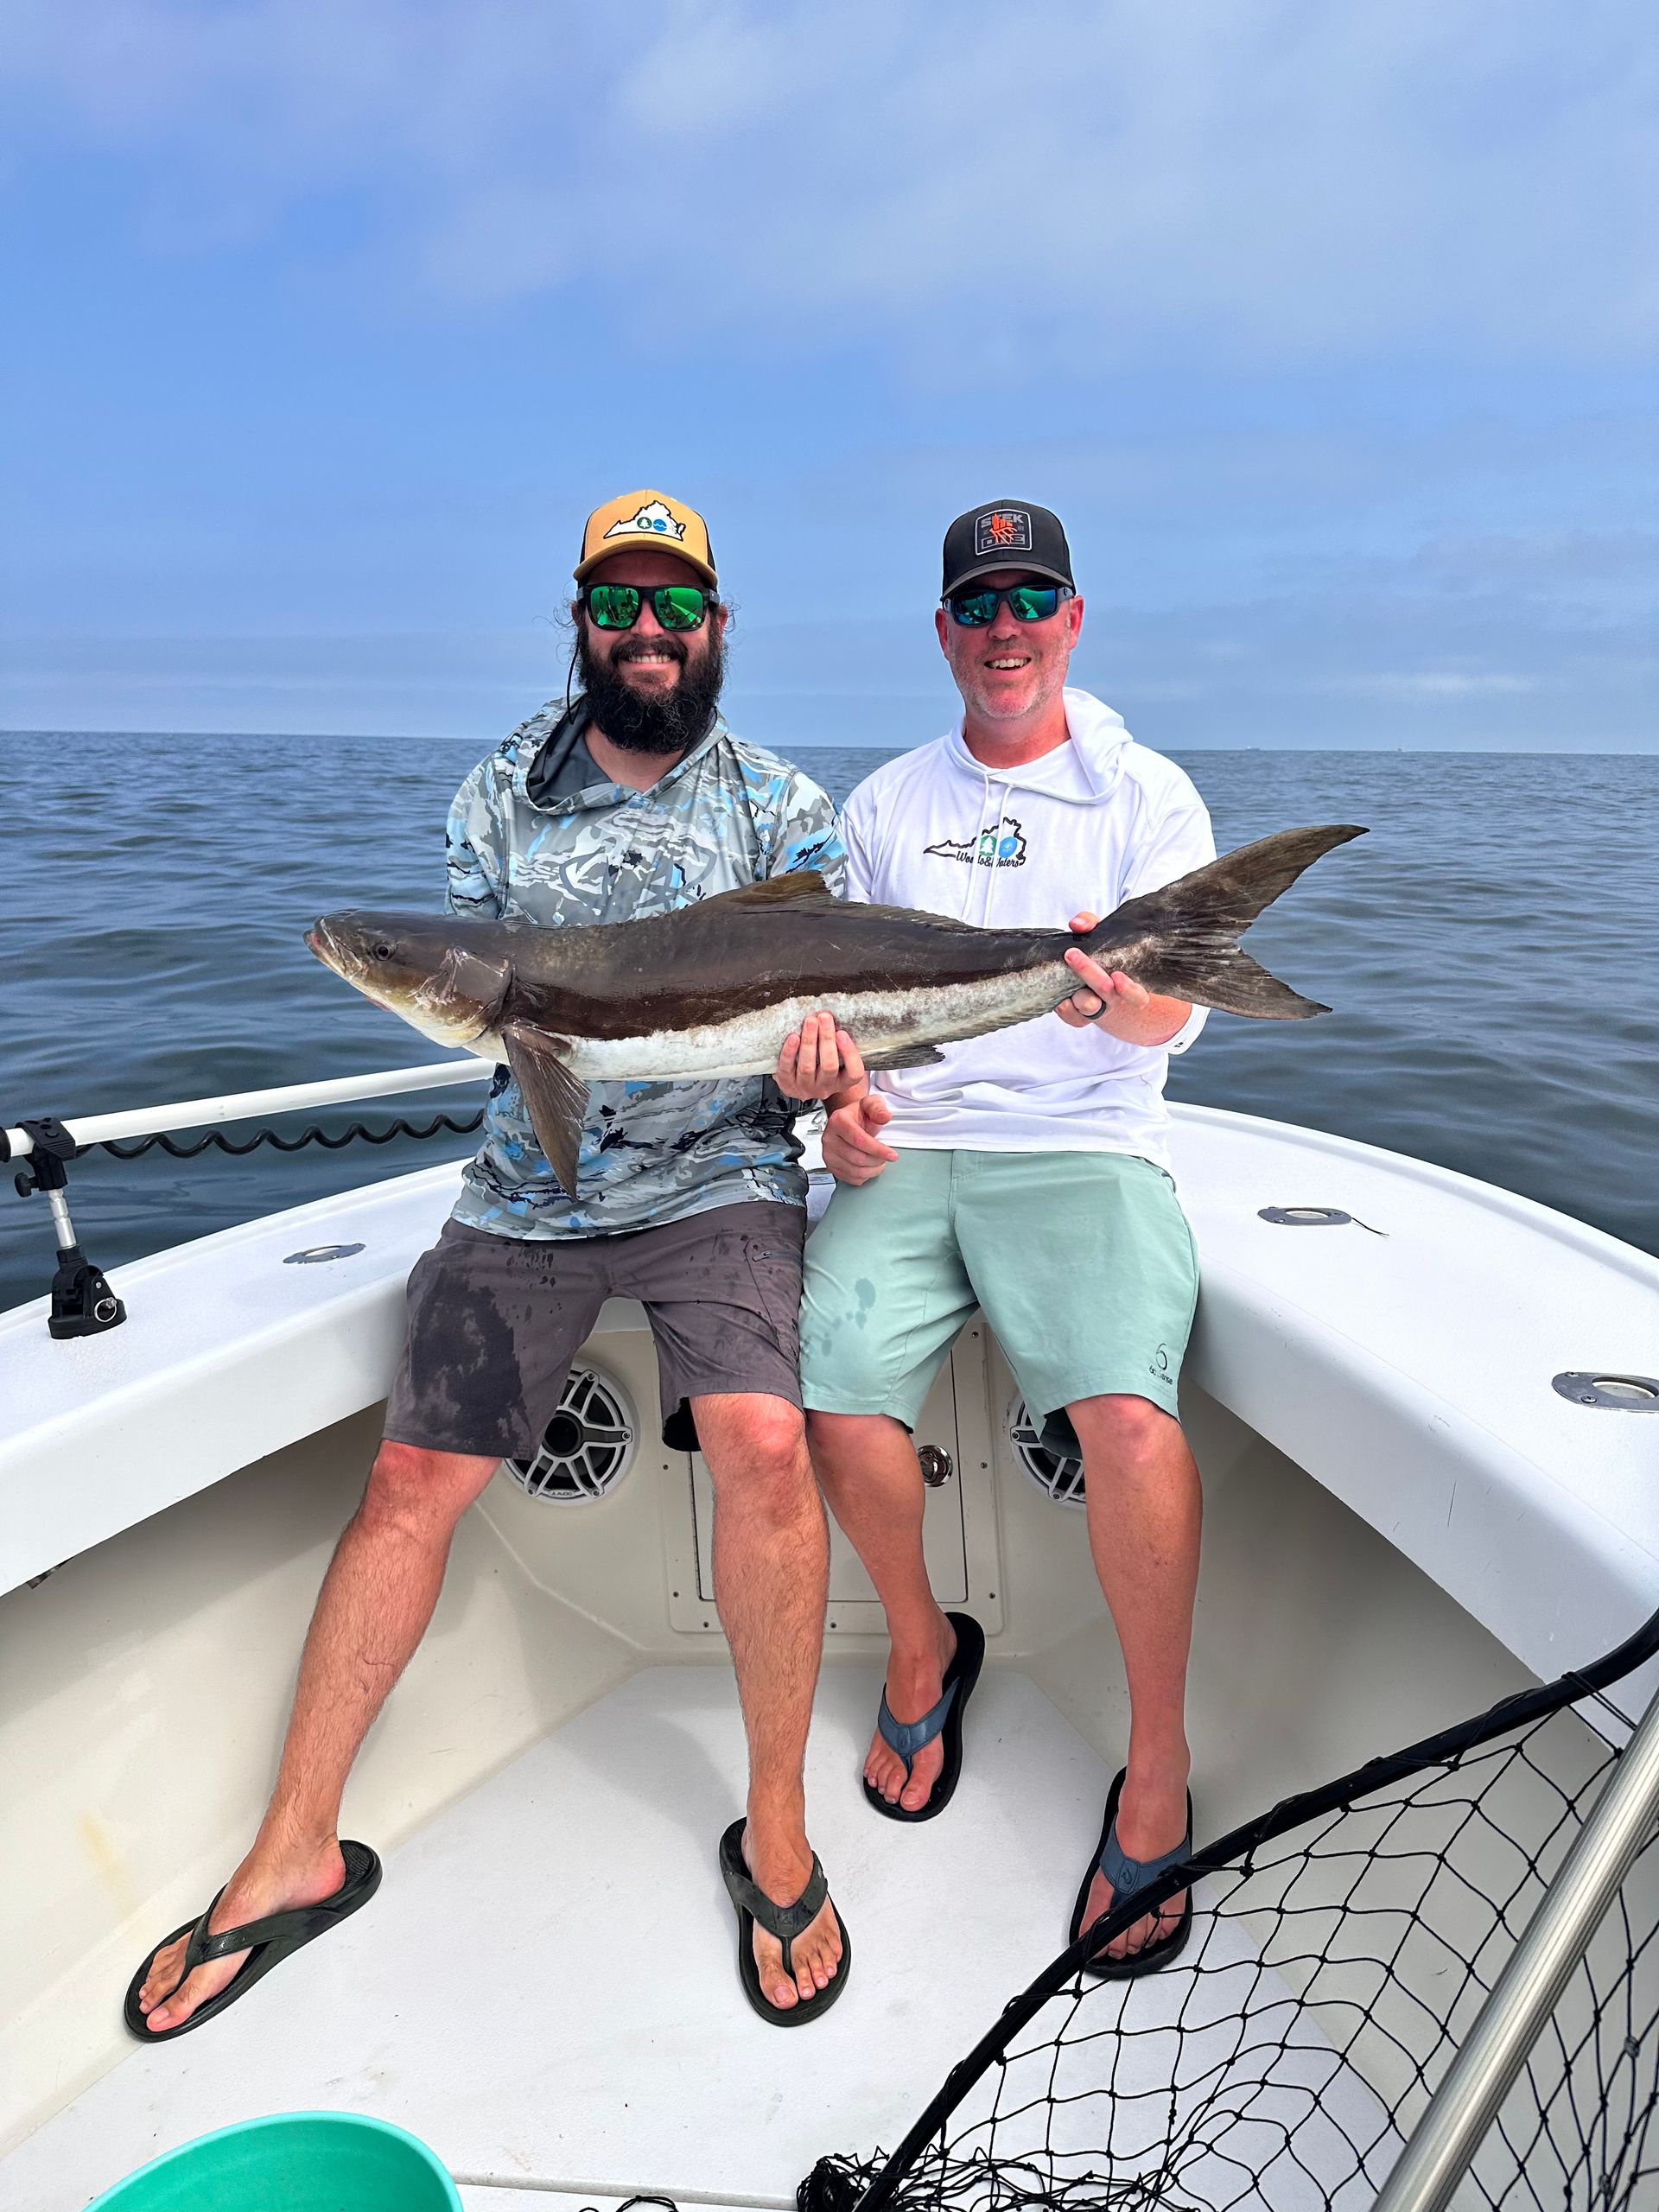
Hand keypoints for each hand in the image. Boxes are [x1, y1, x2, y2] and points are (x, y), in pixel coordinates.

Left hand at [775, 1011, 866, 1102]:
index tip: (842, 1033)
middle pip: (829, 1066)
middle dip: (826, 1039)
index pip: (854, 1072)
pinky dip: (789, 1052)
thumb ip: (839, 1041)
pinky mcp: (787, 1085)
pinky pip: (786, 1069)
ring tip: (810, 1021)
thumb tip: (833, 1015)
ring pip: (808, 1067)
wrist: (798, 1080)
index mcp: (843, 1081)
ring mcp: (806, 1088)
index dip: (849, 1053)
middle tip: (824, 1018)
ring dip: (809, 1041)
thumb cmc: (821, 1061)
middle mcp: (826, 1087)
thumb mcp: (836, 1056)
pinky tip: (793, 1037)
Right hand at [821, 1090, 897, 1183]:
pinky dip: (864, 1176)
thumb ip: (878, 1108)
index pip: (859, 1140)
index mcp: (838, 1121)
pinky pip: (850, 1178)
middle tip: (886, 1157)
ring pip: (854, 1171)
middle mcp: (829, 1138)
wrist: (848, 1120)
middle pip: (857, 1158)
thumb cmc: (859, 1114)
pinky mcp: (830, 1166)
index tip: (892, 1155)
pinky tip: (869, 1167)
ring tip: (879, 1162)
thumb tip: (885, 1116)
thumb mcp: (871, 1104)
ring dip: (872, 1170)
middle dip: (877, 1161)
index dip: (878, 1150)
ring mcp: (828, 1153)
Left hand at [1058, 911, 1187, 1043]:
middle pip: (1105, 992)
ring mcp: (1098, 1010)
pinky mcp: (1081, 1018)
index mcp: (1129, 985)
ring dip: (1078, 995)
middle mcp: (1115, 999)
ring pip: (1088, 1007)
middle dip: (1089, 973)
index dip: (1128, 989)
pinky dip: (1065, 1009)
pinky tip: (1060, 998)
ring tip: (1066, 979)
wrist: (1102, 986)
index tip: (1117, 975)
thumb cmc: (1105, 958)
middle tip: (1071, 954)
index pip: (1137, 995)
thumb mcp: (1103, 937)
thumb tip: (1077, 924)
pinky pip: (1073, 1019)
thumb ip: (1091, 924)